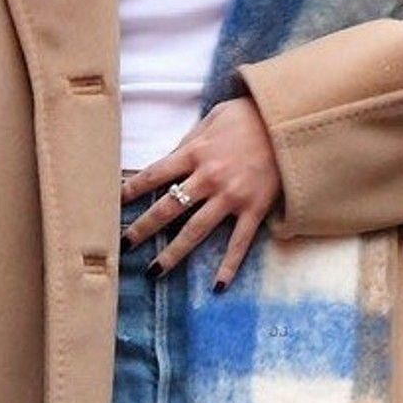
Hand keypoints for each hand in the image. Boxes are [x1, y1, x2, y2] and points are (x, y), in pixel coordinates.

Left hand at [120, 96, 281, 289]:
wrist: (288, 122)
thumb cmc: (249, 116)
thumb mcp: (213, 118)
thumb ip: (190, 140)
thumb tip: (172, 158)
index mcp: (195, 153)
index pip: (154, 175)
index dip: (131, 190)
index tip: (114, 204)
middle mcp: (208, 177)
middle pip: (167, 208)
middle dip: (143, 228)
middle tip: (124, 246)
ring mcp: (231, 196)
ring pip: (195, 230)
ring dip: (173, 253)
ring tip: (154, 271)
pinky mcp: (254, 209)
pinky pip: (239, 242)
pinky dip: (229, 265)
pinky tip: (218, 286)